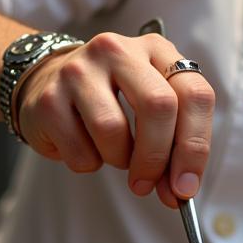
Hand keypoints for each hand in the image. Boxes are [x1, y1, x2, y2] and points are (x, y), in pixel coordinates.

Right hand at [14, 31, 214, 206]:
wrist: (47, 84)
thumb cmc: (111, 100)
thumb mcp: (149, 109)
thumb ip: (171, 147)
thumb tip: (178, 192)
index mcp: (156, 50)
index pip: (194, 95)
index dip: (195, 147)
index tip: (186, 185)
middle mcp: (119, 50)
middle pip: (158, 106)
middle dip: (157, 158)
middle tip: (148, 185)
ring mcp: (80, 70)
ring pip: (113, 130)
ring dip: (118, 160)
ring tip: (113, 155)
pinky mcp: (50, 97)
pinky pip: (80, 150)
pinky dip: (88, 163)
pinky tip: (85, 148)